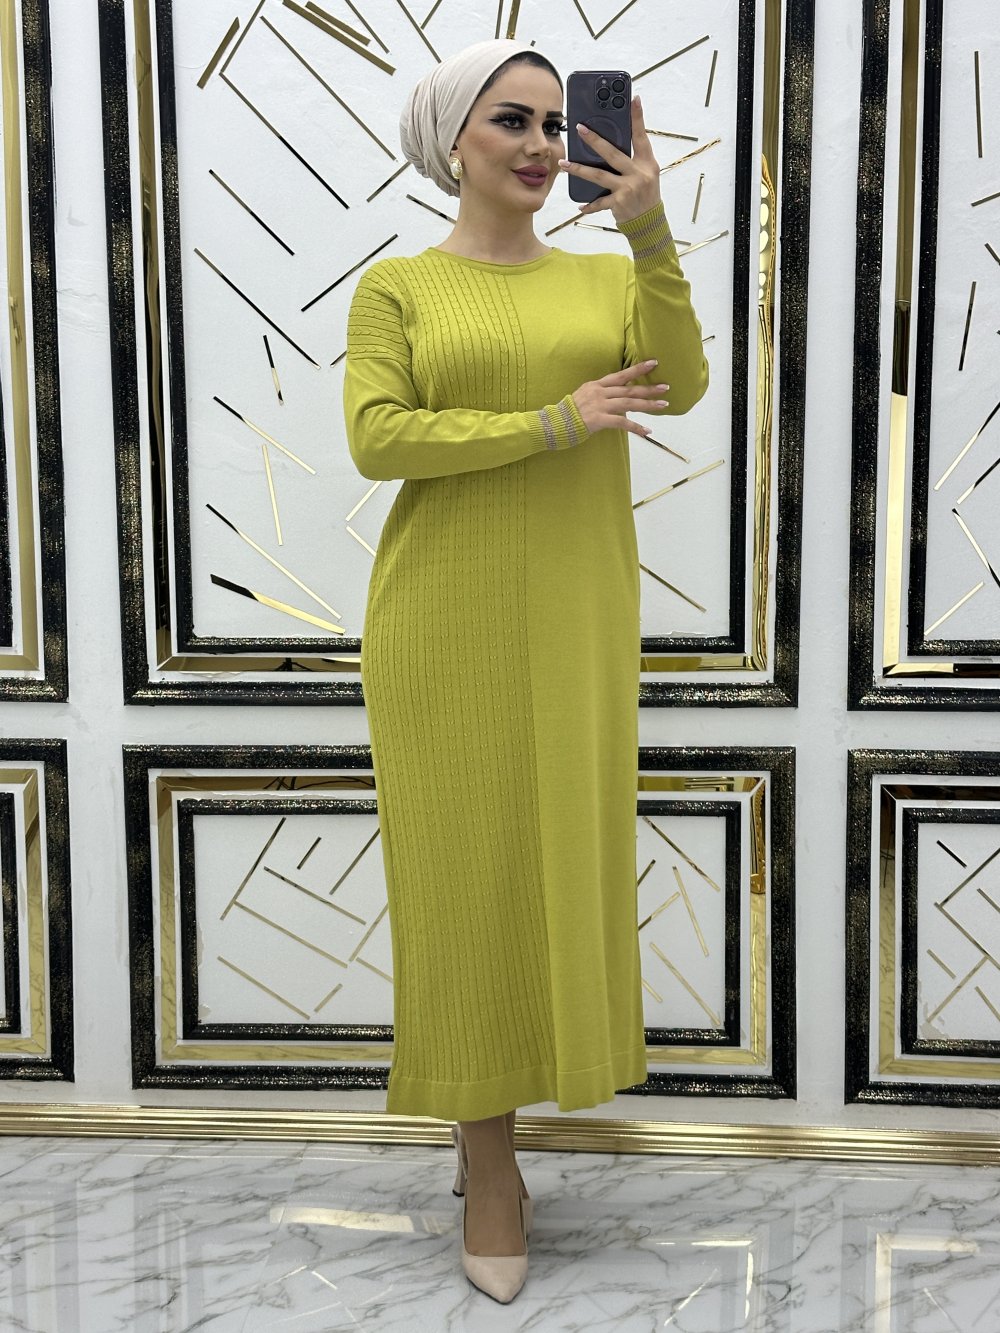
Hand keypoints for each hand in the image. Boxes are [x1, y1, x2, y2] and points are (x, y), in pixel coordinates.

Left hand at [559, 94, 661, 222]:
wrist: (650, 223)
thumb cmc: (645, 194)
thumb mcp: (646, 173)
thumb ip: (632, 159)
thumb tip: (609, 145)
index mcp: (647, 162)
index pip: (641, 136)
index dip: (638, 117)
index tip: (633, 99)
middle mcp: (638, 173)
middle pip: (612, 153)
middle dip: (594, 140)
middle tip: (579, 128)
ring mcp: (628, 188)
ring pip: (599, 175)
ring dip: (579, 169)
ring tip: (564, 164)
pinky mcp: (619, 203)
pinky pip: (599, 203)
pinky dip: (589, 205)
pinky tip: (580, 206)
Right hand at [572, 360, 670, 437]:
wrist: (554, 424)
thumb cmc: (568, 413)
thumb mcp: (584, 396)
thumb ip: (601, 395)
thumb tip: (617, 399)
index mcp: (596, 385)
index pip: (621, 375)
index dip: (638, 369)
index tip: (653, 363)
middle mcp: (600, 393)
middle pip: (629, 389)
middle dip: (649, 388)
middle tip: (666, 387)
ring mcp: (599, 406)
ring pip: (628, 403)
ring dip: (647, 405)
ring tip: (663, 405)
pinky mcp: (599, 420)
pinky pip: (622, 423)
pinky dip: (636, 427)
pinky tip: (647, 431)